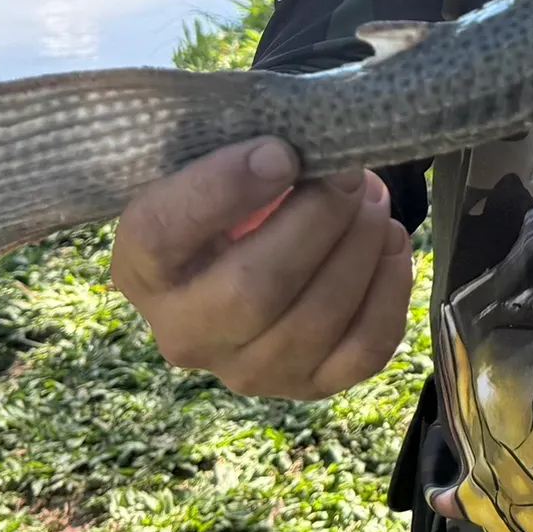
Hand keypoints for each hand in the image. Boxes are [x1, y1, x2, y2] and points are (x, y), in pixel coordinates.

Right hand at [109, 137, 413, 399]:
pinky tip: (392, 245)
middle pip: (252, 289)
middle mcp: (181, 332)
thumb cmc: (225, 191)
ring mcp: (244, 370)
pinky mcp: (304, 387)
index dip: (225, 188)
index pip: (163, 233)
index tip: (280, 150)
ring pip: (311, 323)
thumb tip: (300, 144)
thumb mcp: (206, 161)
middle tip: (347, 173)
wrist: (240, 248)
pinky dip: (387, 295)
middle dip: (314, 221)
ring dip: (357, 251)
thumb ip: (237, 148)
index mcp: (140, 266)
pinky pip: (359, 353)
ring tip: (373, 200)